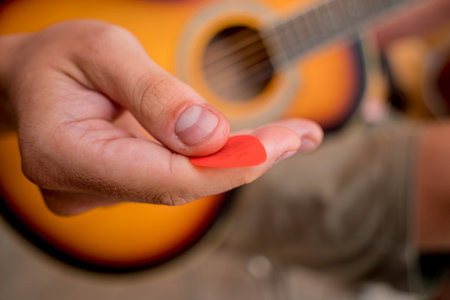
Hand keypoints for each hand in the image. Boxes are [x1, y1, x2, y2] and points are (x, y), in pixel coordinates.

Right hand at [0, 20, 322, 215]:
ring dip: (237, 158)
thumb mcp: (104, 51)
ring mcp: (98, 194)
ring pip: (182, 182)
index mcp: (65, 153)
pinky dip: (215, 160)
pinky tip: (249, 144)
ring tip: (290, 135)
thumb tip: (208, 136)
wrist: (32, 81)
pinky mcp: (118, 189)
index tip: (285, 143)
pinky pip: (174, 177)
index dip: (230, 165)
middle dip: (247, 161)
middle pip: (181, 185)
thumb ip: (154, 94)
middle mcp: (80, 188)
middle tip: (303, 136)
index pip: (165, 177)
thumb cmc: (61, 59)